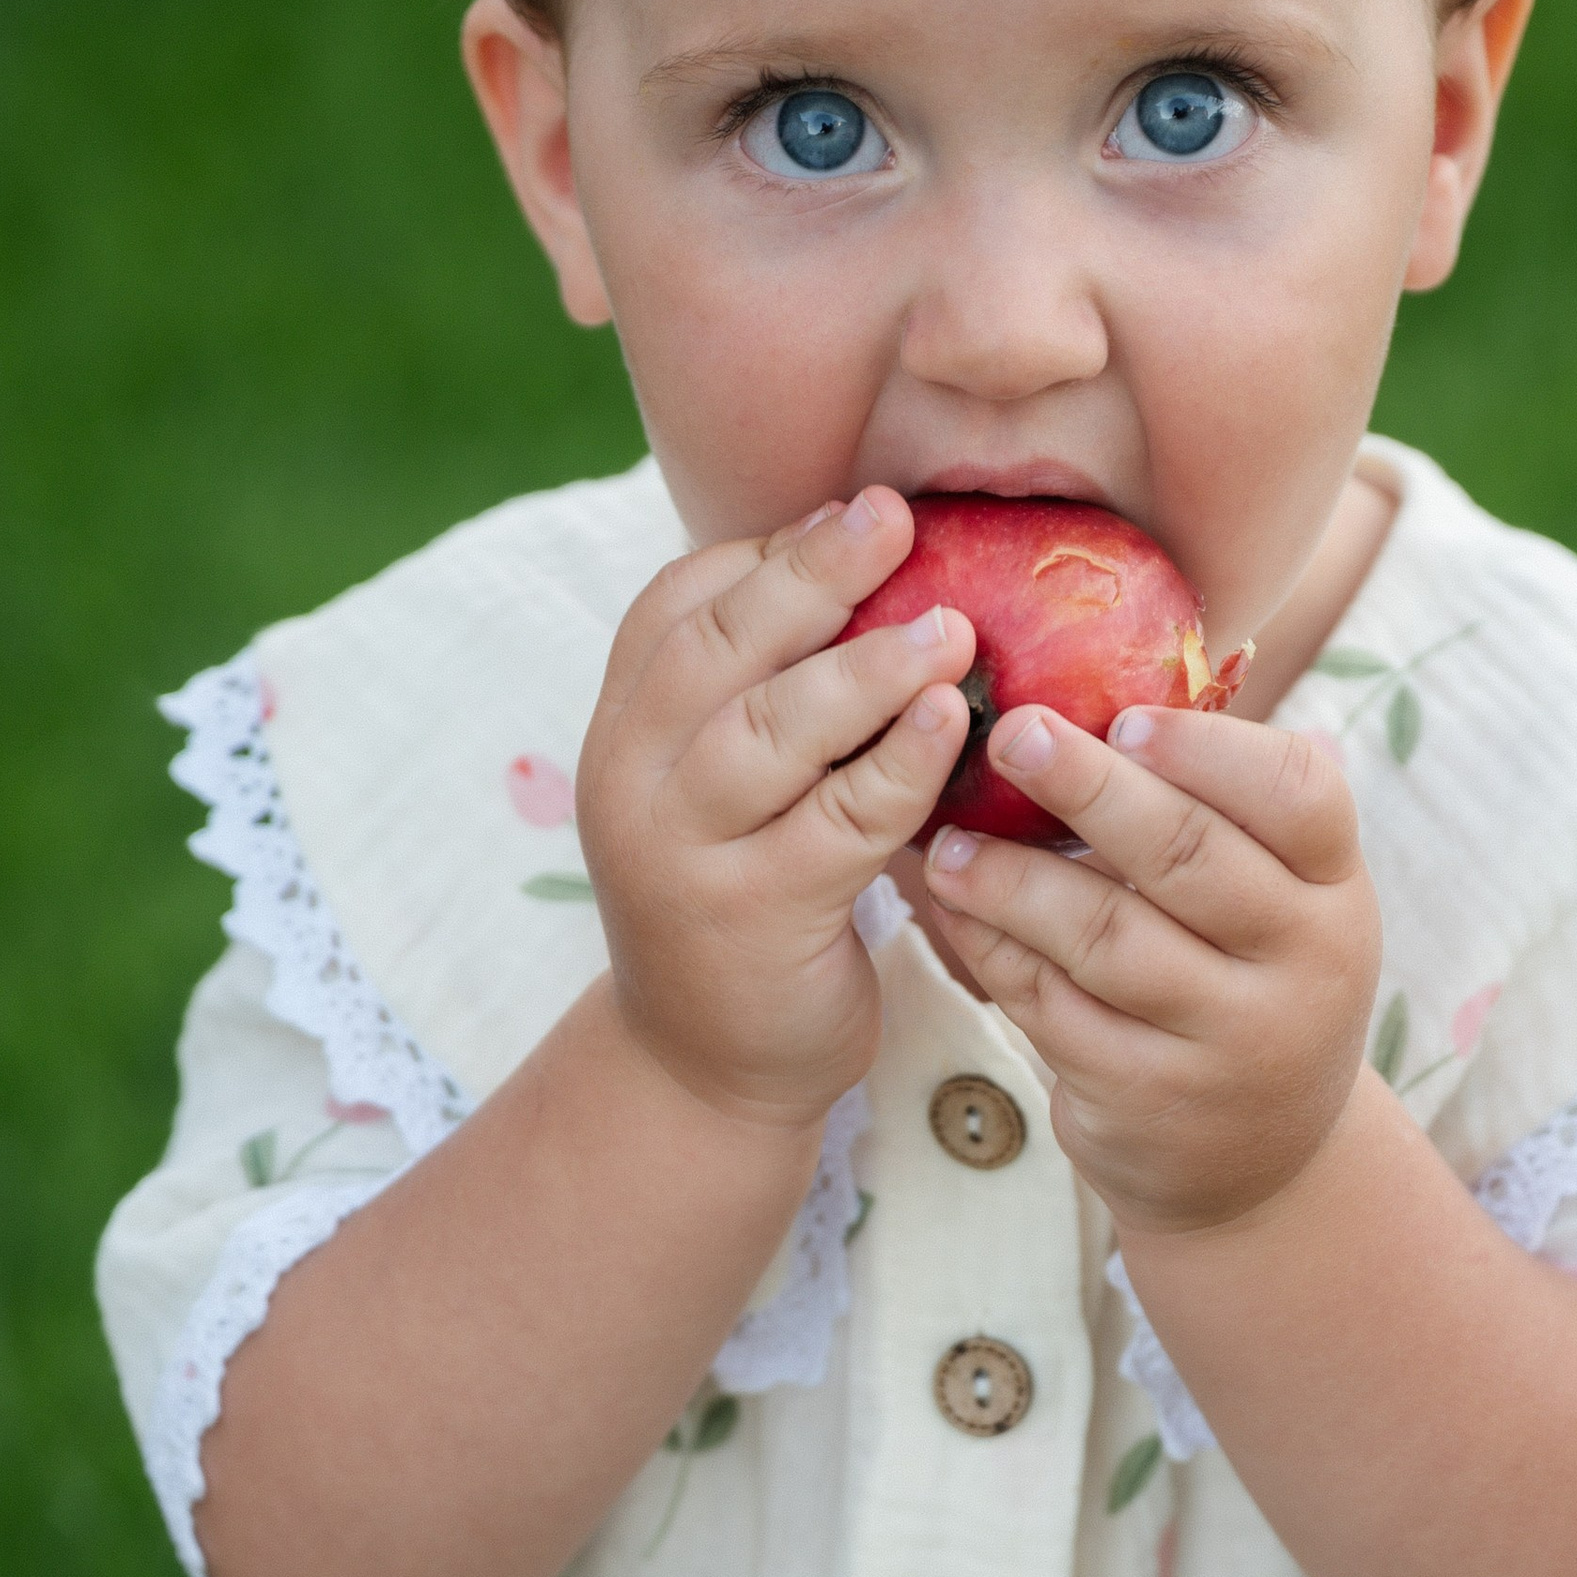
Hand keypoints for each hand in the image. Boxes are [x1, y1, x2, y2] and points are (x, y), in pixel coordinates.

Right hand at [578, 489, 971, 1126]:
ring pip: (774, 727)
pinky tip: (951, 722)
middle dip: (812, 573)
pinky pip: (839, 819)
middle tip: (897, 517)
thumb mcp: (724, 789)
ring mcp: (682, 850)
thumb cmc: (745, 900)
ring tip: (952, 625)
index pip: (673, 607)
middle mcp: (632, 780)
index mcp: (624, 729)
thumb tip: (866, 557)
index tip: (855, 508)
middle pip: (720, 649)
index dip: (764, 551)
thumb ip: (762, 691)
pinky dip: (900, 763)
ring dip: (868, 665)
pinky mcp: (750, 915)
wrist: (706, 1067)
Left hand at [922, 704, 1378, 1231]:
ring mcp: (1230, 1039)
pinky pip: (1055, 1009)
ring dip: (1013, 880)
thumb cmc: (1246, 983)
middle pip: (1189, 856)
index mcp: (1335, 890)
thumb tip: (1109, 685)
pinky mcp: (1152, 1099)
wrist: (1259, 1163)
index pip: (1298, 795)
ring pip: (1105, 937)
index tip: (1125, 716)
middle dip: (1088, 789)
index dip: (1210, 750)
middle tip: (1009, 734)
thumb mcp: (1279, 905)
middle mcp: (1302, 963)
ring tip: (947, 842)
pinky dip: (995, 953)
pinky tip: (955, 912)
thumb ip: (1226, 815)